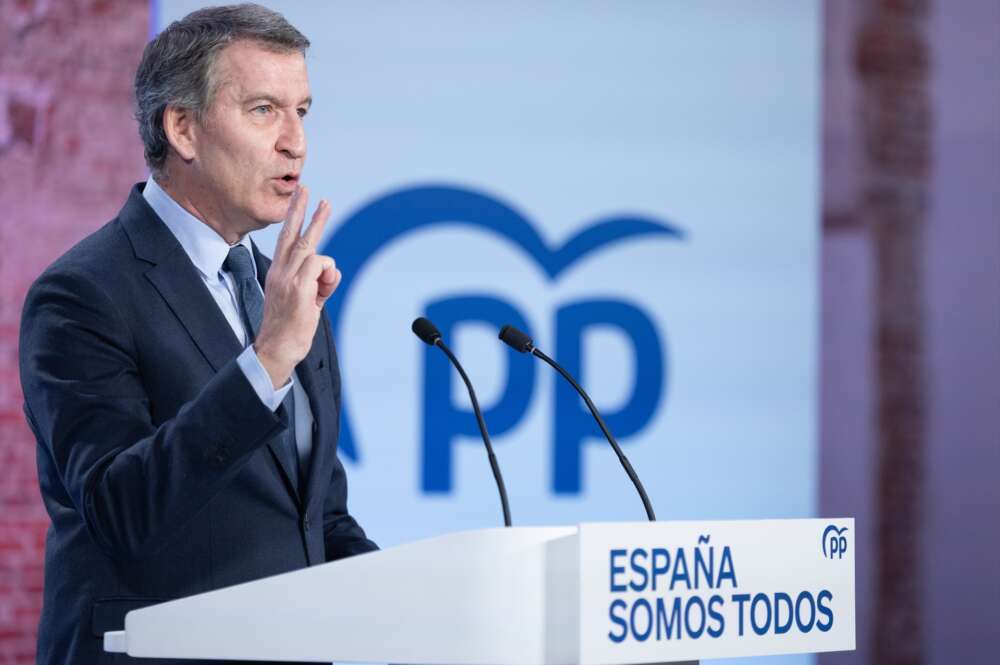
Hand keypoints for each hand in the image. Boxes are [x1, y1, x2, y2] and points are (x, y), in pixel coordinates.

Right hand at [254, 187, 339, 387]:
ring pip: (311, 248)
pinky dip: (328, 276)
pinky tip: (322, 293)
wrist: (276, 349)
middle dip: (300, 208)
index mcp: (278, 273)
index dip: (294, 219)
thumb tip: (331, 272)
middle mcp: (279, 271)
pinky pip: (320, 265)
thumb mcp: (306, 300)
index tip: (301, 199)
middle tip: (307, 187)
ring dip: (322, 247)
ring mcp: (287, 279)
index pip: (285, 239)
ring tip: (323, 241)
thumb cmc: (290, 327)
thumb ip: (319, 283)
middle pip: (292, 233)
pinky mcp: (298, 289)